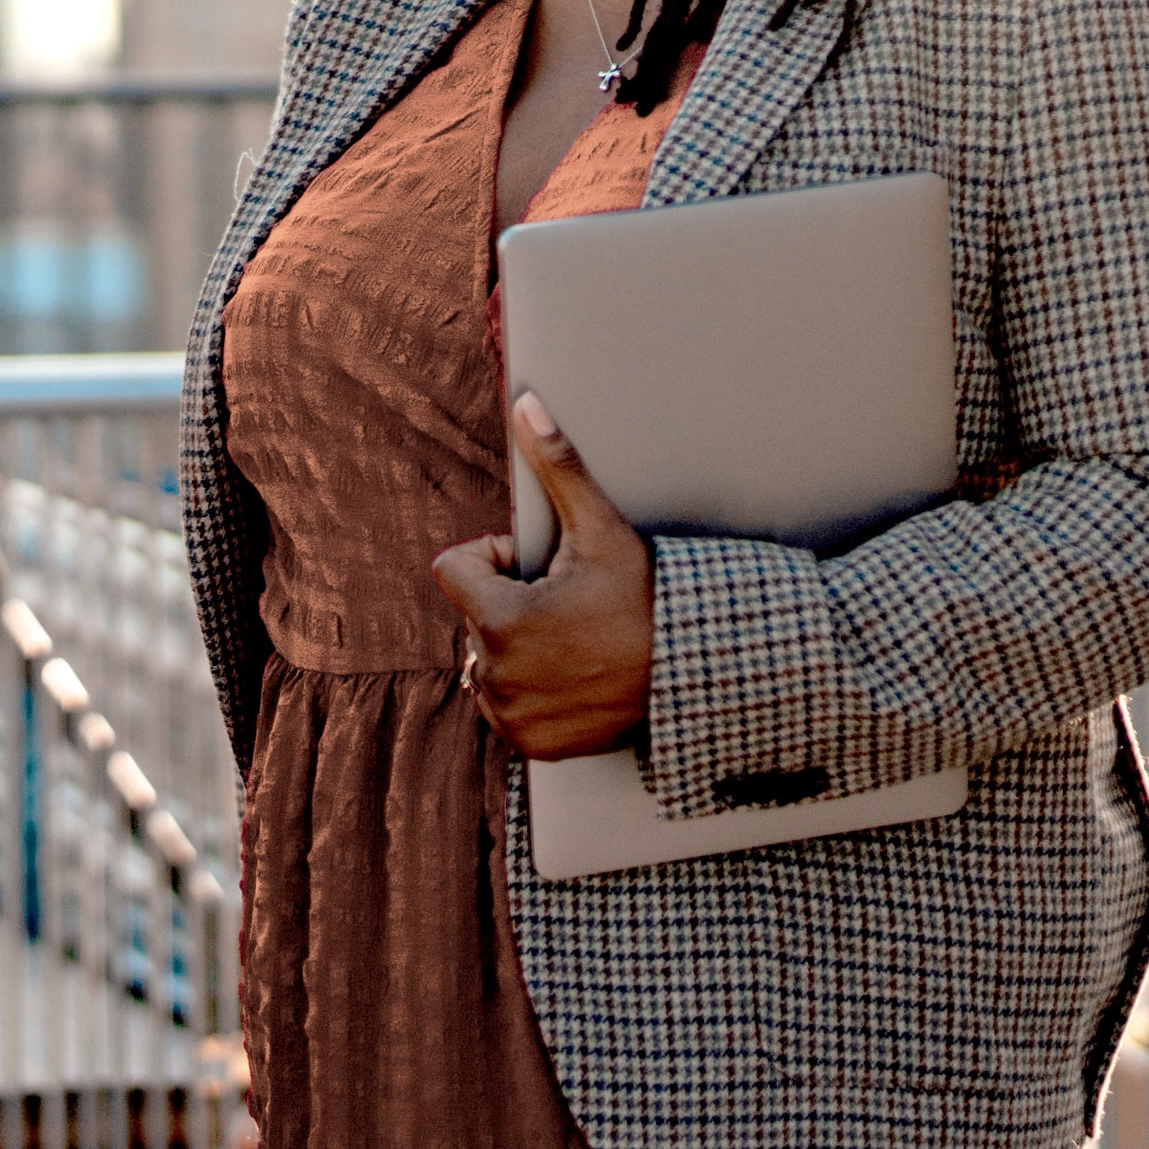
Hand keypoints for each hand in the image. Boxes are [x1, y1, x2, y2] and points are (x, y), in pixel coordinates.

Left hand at [430, 390, 655, 758]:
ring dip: (514, 646)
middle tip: (569, 606)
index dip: (493, 558)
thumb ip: (557, 467)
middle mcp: (496, 674)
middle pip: (473, 613)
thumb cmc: (649, 600)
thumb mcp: (602, 530)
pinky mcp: (530, 744)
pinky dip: (527, 688)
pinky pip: (503, 705)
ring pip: (485, 659)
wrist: (696, 674)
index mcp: (499, 618)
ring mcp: (512, 715)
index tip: (537, 566)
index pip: (453, 568)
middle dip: (508, 602)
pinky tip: (573, 675)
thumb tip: (526, 405)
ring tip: (573, 642)